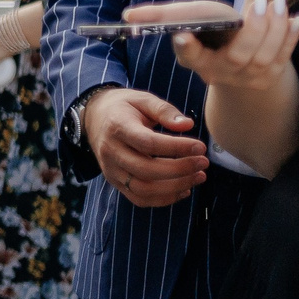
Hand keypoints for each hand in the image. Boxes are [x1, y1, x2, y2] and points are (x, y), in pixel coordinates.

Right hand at [83, 85, 211, 206]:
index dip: (177, 147)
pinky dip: (164, 199)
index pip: (148, 143)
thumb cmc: (123, 108)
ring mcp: (111, 170)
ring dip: (175, 187)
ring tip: (198, 176)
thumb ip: (165, 110)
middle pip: (146, 169)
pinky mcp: (115, 182)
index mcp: (117, 127)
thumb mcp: (142, 99)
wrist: (94, 118)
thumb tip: (187, 124)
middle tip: (203, 162)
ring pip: (143, 189)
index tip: (200, 147)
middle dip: (180, 169)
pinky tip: (184, 189)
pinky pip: (140, 199)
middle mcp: (111, 151)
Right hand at [133, 0, 298, 90]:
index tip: (182, 35)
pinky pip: (285, 54)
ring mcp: (250, 76)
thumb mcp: (187, 28)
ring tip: (276, 0)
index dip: (187, 48)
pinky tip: (295, 16)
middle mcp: (222, 73)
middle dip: (252, 29)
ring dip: (274, 27)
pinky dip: (291, 36)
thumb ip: (164, 18)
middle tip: (259, 0)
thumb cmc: (209, 39)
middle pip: (239, 56)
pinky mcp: (273, 73)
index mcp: (198, 62)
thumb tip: (129, 16)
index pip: (190, 56)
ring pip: (266, 55)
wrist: (241, 68)